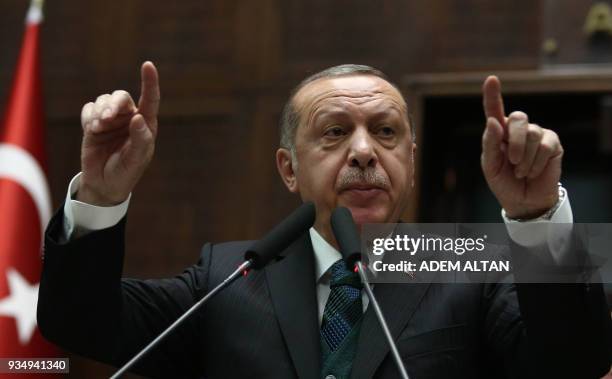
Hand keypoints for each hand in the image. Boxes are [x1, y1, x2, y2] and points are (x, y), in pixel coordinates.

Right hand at [78, 61, 159, 205]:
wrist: (103, 184)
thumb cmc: (126, 172)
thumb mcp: (136, 160)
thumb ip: (140, 139)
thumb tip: (139, 117)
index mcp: (146, 124)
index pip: (150, 99)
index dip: (150, 81)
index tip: (148, 65)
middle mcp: (129, 118)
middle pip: (121, 97)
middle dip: (113, 104)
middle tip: (107, 117)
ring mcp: (111, 120)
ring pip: (103, 100)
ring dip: (100, 111)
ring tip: (98, 128)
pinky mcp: (93, 123)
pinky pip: (89, 109)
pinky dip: (89, 116)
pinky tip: (91, 129)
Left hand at [481, 76, 562, 218]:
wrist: (523, 199)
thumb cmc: (503, 181)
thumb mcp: (490, 165)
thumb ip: (490, 144)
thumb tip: (493, 121)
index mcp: (498, 132)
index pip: (494, 109)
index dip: (492, 94)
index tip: (491, 79)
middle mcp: (518, 129)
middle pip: (518, 118)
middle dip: (514, 141)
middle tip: (512, 161)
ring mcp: (537, 134)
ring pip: (533, 133)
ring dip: (524, 158)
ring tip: (520, 172)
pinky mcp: (553, 143)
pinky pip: (546, 146)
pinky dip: (536, 163)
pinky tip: (532, 172)